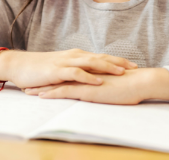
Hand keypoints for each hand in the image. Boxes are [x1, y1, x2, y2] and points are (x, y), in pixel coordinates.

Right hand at [0, 49, 137, 89]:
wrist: (21, 65)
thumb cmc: (42, 69)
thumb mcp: (62, 68)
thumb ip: (77, 71)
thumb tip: (92, 77)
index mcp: (78, 56)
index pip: (102, 57)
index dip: (118, 61)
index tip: (133, 65)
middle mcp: (75, 56)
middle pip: (101, 58)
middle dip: (119, 62)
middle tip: (135, 67)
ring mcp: (67, 62)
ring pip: (91, 63)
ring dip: (108, 67)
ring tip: (122, 73)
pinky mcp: (58, 71)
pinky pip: (76, 73)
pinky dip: (88, 77)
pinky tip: (98, 82)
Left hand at [24, 68, 168, 104]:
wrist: (140, 82)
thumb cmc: (131, 85)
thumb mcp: (114, 85)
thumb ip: (106, 84)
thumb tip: (103, 88)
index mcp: (91, 73)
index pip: (69, 74)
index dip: (56, 77)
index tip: (43, 79)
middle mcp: (85, 74)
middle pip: (60, 77)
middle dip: (44, 80)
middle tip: (29, 83)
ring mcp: (85, 81)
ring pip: (58, 84)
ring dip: (43, 87)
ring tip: (28, 91)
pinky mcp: (87, 89)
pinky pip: (65, 91)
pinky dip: (52, 93)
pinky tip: (41, 96)